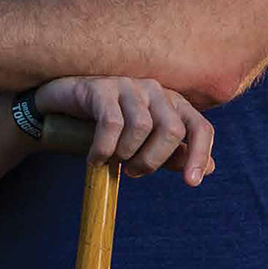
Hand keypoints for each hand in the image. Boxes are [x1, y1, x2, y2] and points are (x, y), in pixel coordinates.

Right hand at [33, 76, 214, 183]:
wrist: (59, 110)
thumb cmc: (104, 127)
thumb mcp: (141, 144)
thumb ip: (172, 154)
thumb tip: (208, 168)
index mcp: (170, 103)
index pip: (199, 126)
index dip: (200, 155)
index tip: (192, 183)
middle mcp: (154, 90)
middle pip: (172, 130)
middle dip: (153, 160)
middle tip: (133, 172)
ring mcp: (127, 85)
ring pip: (142, 127)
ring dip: (126, 154)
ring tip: (112, 160)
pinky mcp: (101, 88)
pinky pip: (111, 124)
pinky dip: (103, 149)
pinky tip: (94, 158)